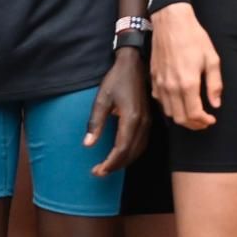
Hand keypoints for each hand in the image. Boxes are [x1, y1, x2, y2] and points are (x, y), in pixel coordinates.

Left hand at [85, 50, 150, 175]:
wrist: (134, 64)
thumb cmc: (116, 79)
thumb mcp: (101, 99)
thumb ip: (95, 123)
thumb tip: (87, 144)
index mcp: (131, 119)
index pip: (121, 149)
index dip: (110, 163)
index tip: (97, 171)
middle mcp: (143, 123)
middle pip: (131, 154)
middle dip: (115, 166)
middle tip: (98, 172)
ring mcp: (148, 122)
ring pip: (138, 150)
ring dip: (123, 162)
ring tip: (108, 167)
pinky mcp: (148, 120)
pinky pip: (142, 144)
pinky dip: (131, 154)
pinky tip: (121, 155)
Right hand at [149, 4, 221, 129]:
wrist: (171, 23)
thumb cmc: (193, 38)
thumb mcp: (211, 59)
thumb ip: (214, 84)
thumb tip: (216, 103)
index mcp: (188, 83)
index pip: (194, 114)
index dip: (203, 122)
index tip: (211, 120)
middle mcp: (172, 87)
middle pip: (180, 118)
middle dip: (193, 125)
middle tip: (203, 122)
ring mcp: (160, 84)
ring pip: (169, 112)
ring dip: (182, 118)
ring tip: (193, 114)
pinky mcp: (153, 80)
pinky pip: (160, 101)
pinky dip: (170, 107)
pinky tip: (179, 102)